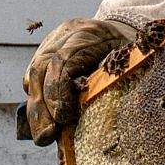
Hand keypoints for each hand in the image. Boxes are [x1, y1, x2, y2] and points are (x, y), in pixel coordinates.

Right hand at [18, 15, 140, 146]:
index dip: (58, 91)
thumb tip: (97, 125)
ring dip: (36, 110)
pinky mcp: (45, 54)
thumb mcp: (129, 65)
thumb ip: (111, 85)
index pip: (62, 61)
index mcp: (88, 34)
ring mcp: (51, 43)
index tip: (63, 118)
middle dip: (42, 106)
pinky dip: (37, 101)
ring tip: (43, 136)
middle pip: (41, 68)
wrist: (125, 28)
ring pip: (33, 75)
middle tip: (47, 136)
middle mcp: (64, 35)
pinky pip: (32, 78)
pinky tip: (44, 121)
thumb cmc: (132, 53)